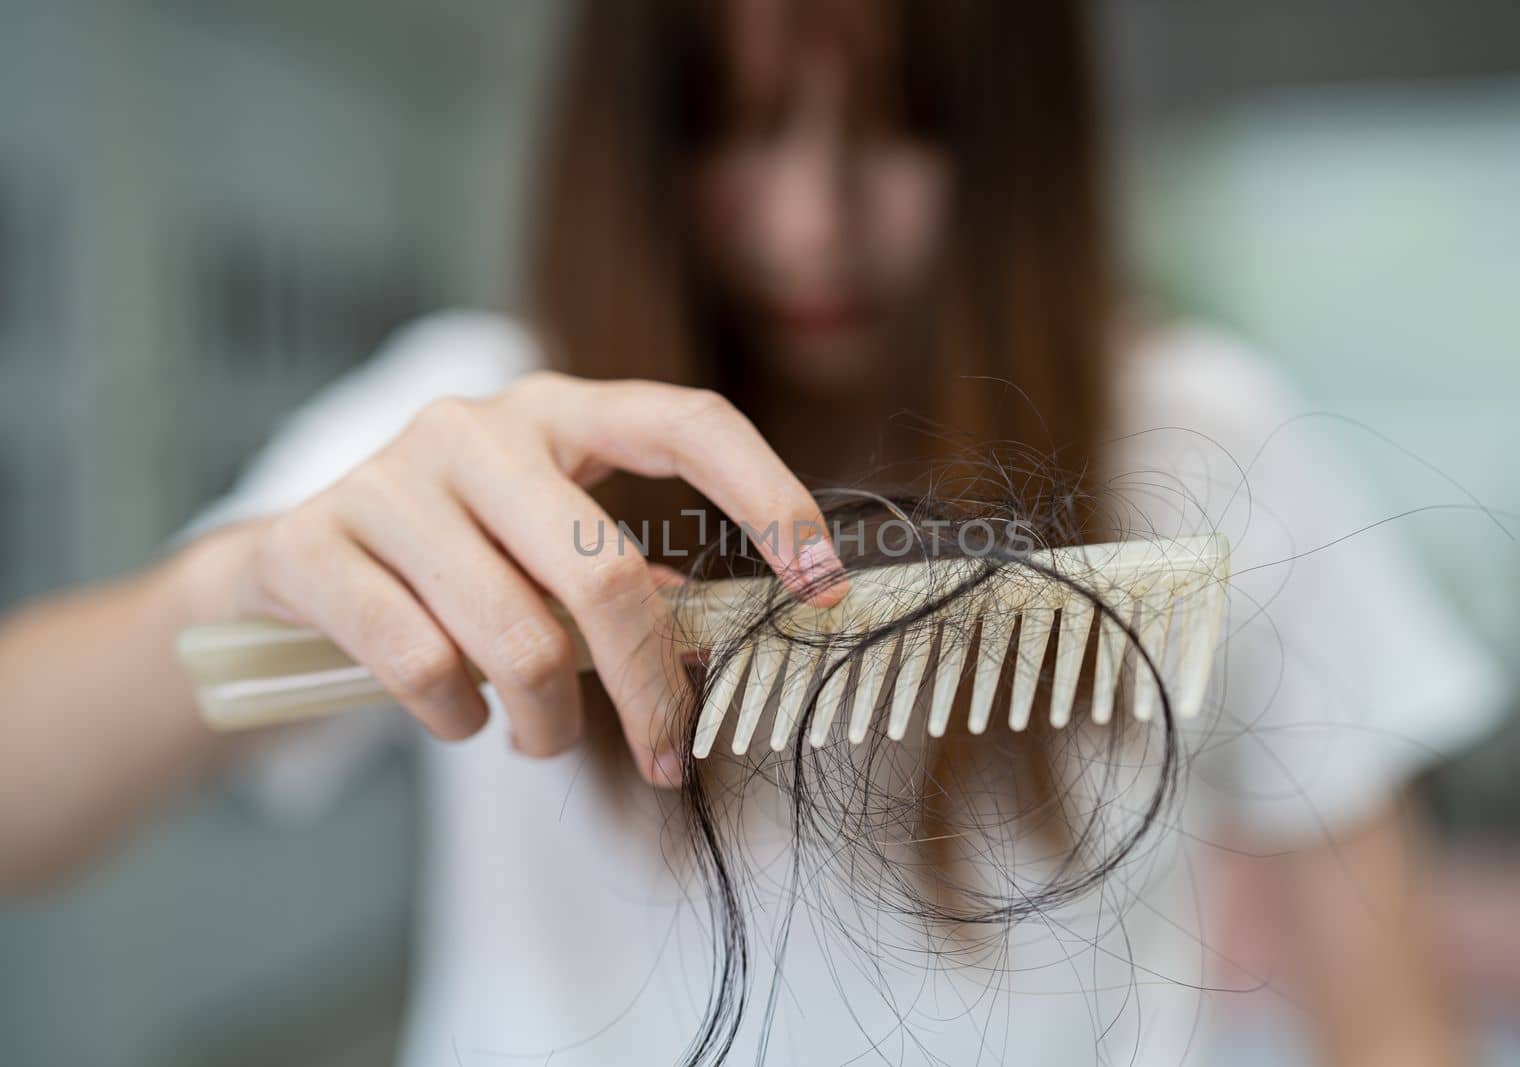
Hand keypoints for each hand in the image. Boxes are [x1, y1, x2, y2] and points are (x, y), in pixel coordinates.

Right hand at [206, 373, 844, 786]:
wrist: (293, 569)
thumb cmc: (453, 565)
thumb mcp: (544, 552)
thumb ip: (623, 582)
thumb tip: (709, 644)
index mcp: (555, 412)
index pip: (687, 423)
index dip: (770, 498)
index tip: (826, 584)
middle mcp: (474, 426)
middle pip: (604, 574)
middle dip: (648, 690)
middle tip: (663, 753)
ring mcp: (387, 478)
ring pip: (516, 640)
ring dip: (547, 722)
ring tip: (538, 734)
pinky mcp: (312, 544)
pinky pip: (424, 669)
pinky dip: (460, 721)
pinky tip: (460, 716)